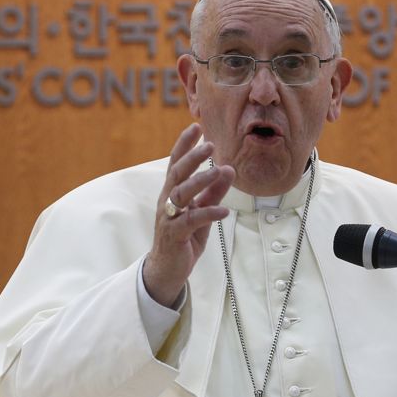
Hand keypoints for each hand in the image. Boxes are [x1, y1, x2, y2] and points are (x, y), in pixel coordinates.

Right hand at [143, 123, 234, 306]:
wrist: (167, 269)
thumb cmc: (184, 237)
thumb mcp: (202, 212)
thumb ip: (214, 192)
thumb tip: (229, 169)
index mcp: (172, 192)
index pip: (176, 163)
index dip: (184, 144)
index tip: (196, 126)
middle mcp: (167, 201)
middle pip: (177, 174)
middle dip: (192, 157)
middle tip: (210, 144)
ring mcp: (169, 217)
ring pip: (182, 194)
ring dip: (200, 181)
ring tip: (219, 170)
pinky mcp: (174, 235)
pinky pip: (191, 221)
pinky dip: (208, 214)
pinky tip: (223, 211)